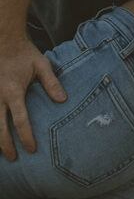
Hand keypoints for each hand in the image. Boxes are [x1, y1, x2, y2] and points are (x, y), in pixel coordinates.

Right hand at [0, 35, 65, 159]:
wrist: (5, 39)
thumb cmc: (25, 53)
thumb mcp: (42, 65)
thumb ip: (52, 83)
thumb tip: (62, 100)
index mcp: (13, 91)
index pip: (20, 121)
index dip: (26, 137)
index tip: (31, 149)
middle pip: (0, 128)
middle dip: (6, 146)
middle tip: (13, 158)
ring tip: (2, 152)